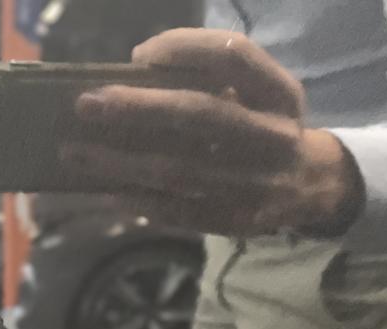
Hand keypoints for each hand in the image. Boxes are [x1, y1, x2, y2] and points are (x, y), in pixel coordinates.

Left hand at [61, 29, 362, 236]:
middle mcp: (274, 135)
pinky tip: (106, 191)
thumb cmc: (260, 125)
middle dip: (138, 107)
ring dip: (121, 162)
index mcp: (279, 93)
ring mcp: (257, 183)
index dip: (185, 49)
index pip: (234, 56)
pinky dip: (139, 201)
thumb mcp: (254, 94)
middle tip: (86, 104)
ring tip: (75, 153)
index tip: (137, 56)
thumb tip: (129, 77)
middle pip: (201, 115)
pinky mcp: (238, 220)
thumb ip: (207, 80)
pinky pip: (180, 211)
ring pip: (180, 170)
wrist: (311, 184)